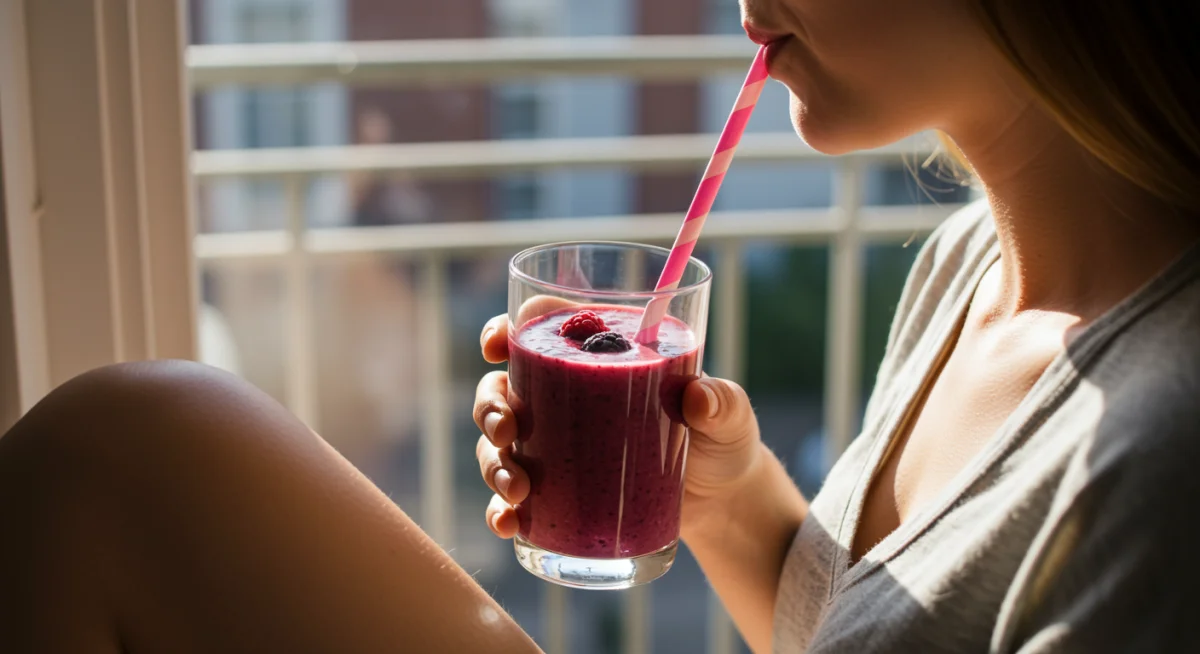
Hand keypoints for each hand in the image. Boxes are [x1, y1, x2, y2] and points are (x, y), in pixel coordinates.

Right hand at [472, 302, 763, 539]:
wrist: (722, 502)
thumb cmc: (721, 439)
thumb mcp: (729, 416)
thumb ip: (722, 402)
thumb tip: (699, 398)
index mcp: (599, 355)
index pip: (538, 327)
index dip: (506, 330)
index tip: (497, 347)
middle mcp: (566, 395)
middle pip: (503, 386)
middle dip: (491, 406)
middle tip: (509, 429)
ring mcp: (557, 444)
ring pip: (498, 443)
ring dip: (494, 462)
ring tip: (518, 489)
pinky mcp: (558, 490)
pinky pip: (512, 497)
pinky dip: (502, 509)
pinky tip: (509, 523)